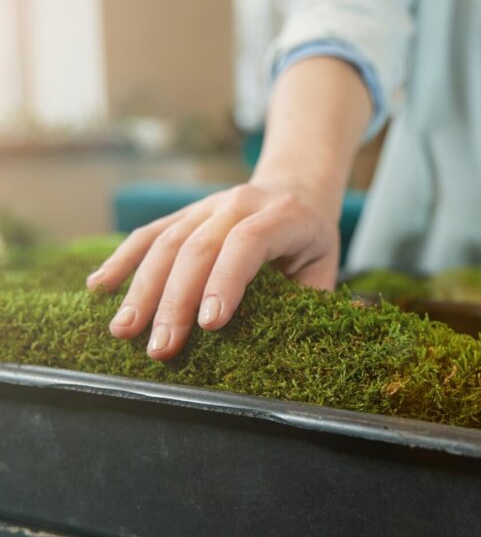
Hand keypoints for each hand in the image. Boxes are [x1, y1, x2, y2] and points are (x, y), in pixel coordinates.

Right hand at [86, 181, 339, 359]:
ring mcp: (208, 205)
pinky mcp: (185, 213)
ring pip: (167, 241)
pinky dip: (122, 260)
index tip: (208, 324)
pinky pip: (149, 233)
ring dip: (142, 288)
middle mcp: (240, 203)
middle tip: (160, 348)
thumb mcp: (324, 267)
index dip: (226, 281)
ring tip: (124, 330)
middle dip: (175, 301)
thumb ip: (308, 301)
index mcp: (283, 216)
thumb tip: (295, 348)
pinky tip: (99, 287)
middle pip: (199, 247)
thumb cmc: (311, 240)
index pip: (248, 243)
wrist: (296, 188)